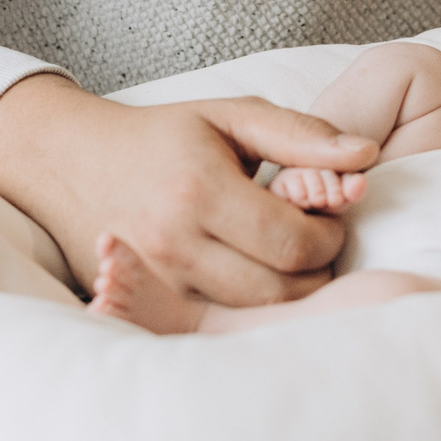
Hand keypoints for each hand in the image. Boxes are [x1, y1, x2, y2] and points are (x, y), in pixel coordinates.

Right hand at [0, 72, 376, 305]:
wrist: (74, 162)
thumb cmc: (165, 137)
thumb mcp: (233, 117)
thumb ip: (302, 135)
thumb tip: (366, 156)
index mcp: (201, 191)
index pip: (293, 244)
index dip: (329, 237)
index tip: (330, 216)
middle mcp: (176, 244)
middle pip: (278, 291)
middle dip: (315, 270)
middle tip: (315, 240)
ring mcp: (159, 282)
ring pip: (252, 315)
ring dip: (286, 292)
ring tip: (286, 255)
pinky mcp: (149, 304)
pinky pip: (219, 322)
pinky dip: (250, 306)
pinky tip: (255, 275)